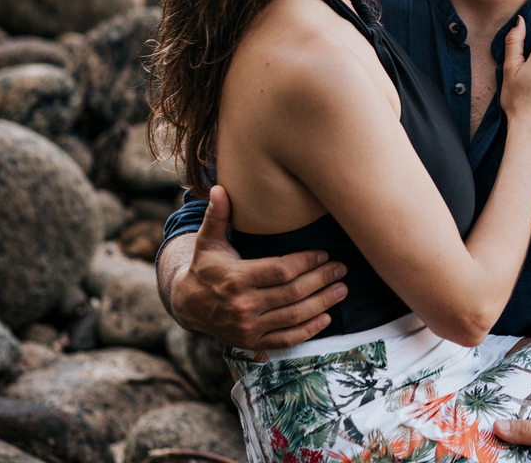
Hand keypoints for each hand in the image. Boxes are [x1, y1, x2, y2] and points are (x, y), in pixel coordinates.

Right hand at [170, 185, 348, 348]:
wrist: (188, 305)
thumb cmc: (205, 266)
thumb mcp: (208, 241)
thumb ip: (217, 215)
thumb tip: (221, 187)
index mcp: (236, 278)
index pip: (280, 270)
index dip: (306, 262)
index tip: (323, 254)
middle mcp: (243, 305)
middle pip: (292, 292)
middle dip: (321, 280)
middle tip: (341, 269)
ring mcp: (248, 327)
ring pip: (294, 316)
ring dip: (322, 303)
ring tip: (342, 289)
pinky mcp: (252, 342)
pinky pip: (286, 339)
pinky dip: (308, 331)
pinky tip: (326, 318)